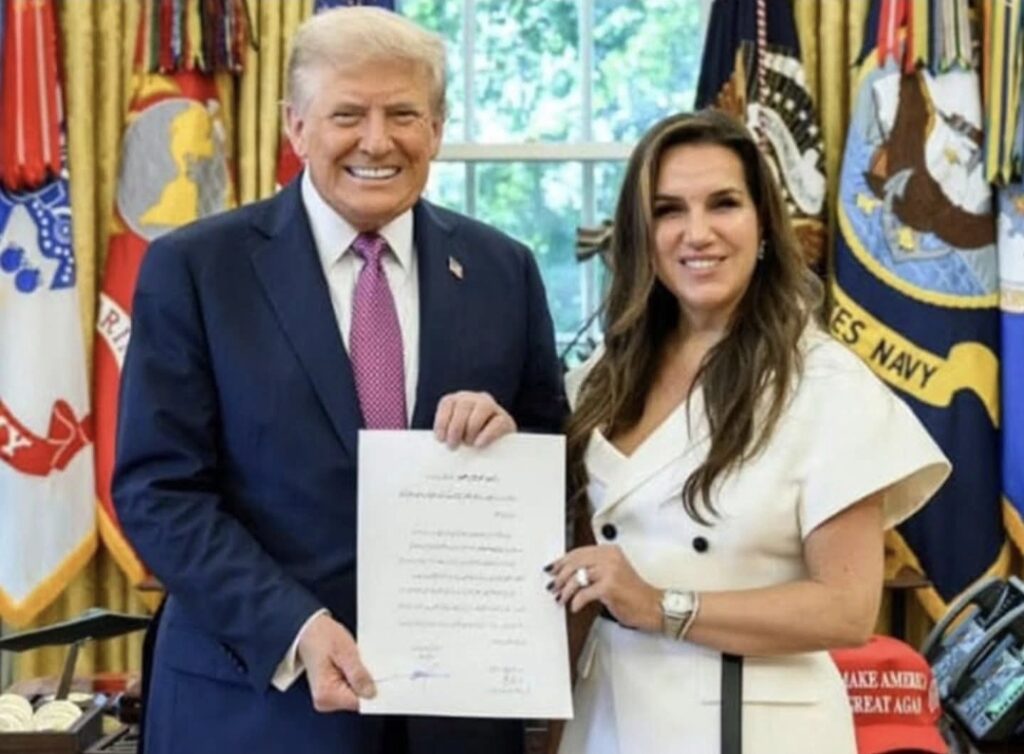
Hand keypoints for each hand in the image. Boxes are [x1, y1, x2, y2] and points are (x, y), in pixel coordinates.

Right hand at [297, 613, 375, 711]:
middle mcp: (325, 701)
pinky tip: (351, 665)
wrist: (308, 630)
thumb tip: (371, 693)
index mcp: (326, 694)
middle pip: (358, 699)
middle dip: (366, 683)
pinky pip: (351, 690)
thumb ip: (358, 674)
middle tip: (364, 662)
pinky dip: (356, 678)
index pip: (359, 702)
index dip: (373, 689)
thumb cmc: (322, 637)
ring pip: (356, 695)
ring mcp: (327, 699)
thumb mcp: (345, 651)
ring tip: (354, 660)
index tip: (381, 677)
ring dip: (361, 679)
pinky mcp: (331, 693)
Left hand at [433, 391, 515, 448]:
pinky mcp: (506, 419)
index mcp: (458, 400)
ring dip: (471, 429)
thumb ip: (448, 434)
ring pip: (482, 409)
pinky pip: (497, 423)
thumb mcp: (455, 436)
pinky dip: (486, 434)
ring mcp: (492, 406)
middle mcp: (475, 398)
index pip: (447, 403)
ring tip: (469, 445)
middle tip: (453, 446)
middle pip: (463, 405)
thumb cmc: (469, 442)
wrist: (496, 449)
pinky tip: (479, 444)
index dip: (442, 421)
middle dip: (456, 428)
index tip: (441, 439)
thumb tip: (441, 443)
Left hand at [547, 545, 662, 631]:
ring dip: (565, 590)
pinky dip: (576, 602)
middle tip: (554, 586)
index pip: (578, 552)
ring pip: (576, 577)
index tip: (552, 568)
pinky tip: (575, 607)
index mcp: (609, 551)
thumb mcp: (613, 572)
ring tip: (562, 598)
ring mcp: (610, 571)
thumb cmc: (634, 593)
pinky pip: (583, 593)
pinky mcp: (609, 587)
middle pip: (574, 563)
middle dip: (560, 576)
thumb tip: (570, 573)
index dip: (562, 561)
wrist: (653, 606)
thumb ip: (595, 568)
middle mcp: (609, 557)